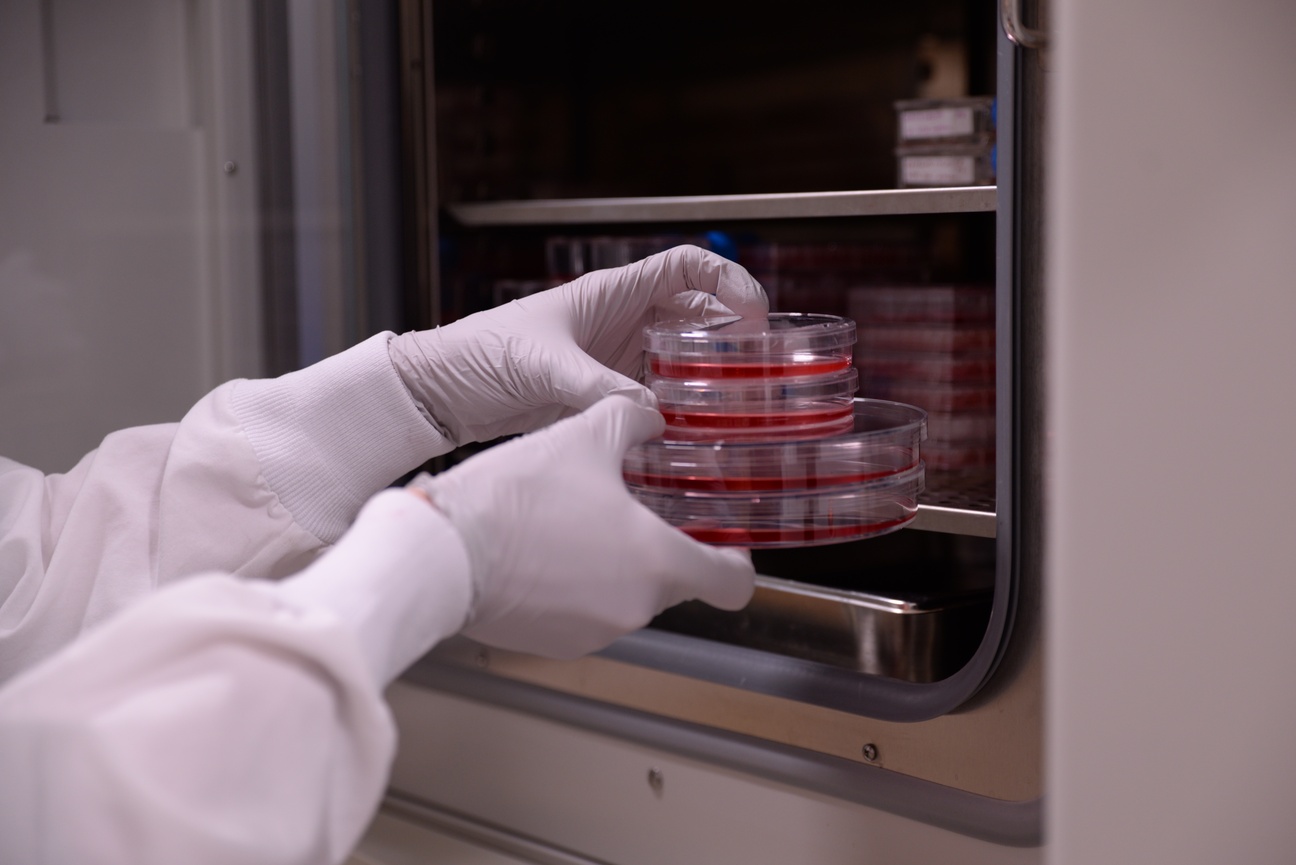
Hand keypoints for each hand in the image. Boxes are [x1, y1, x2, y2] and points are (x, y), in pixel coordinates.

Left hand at [389, 245, 767, 445]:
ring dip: (708, 378)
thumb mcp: (542, 366)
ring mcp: (614, 360)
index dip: (727, 280)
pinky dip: (677, 411)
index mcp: (611, 293)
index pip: (686, 267)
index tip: (753, 312)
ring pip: (681, 360)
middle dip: (731, 336)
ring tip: (735, 406)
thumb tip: (649, 410)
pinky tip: (691, 434)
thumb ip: (595, 387)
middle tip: (756, 371)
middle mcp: (621, 322)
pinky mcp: (603, 395)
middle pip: (697, 317)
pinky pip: (655, 397)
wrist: (441, 390)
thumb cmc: (481, 354)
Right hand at [408, 396, 755, 659]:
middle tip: (627, 510)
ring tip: (573, 524)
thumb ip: (628, 422)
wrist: (441, 551)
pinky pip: (581, 612)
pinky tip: (542, 552)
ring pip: (623, 596)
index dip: (733, 562)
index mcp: (657, 563)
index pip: (730, 583)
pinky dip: (573, 587)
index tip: (724, 544)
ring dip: (610, 566)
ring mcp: (593, 633)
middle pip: (671, 583)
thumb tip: (647, 418)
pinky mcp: (552, 644)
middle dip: (654, 548)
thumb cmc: (517, 498)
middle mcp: (634, 609)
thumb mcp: (583, 436)